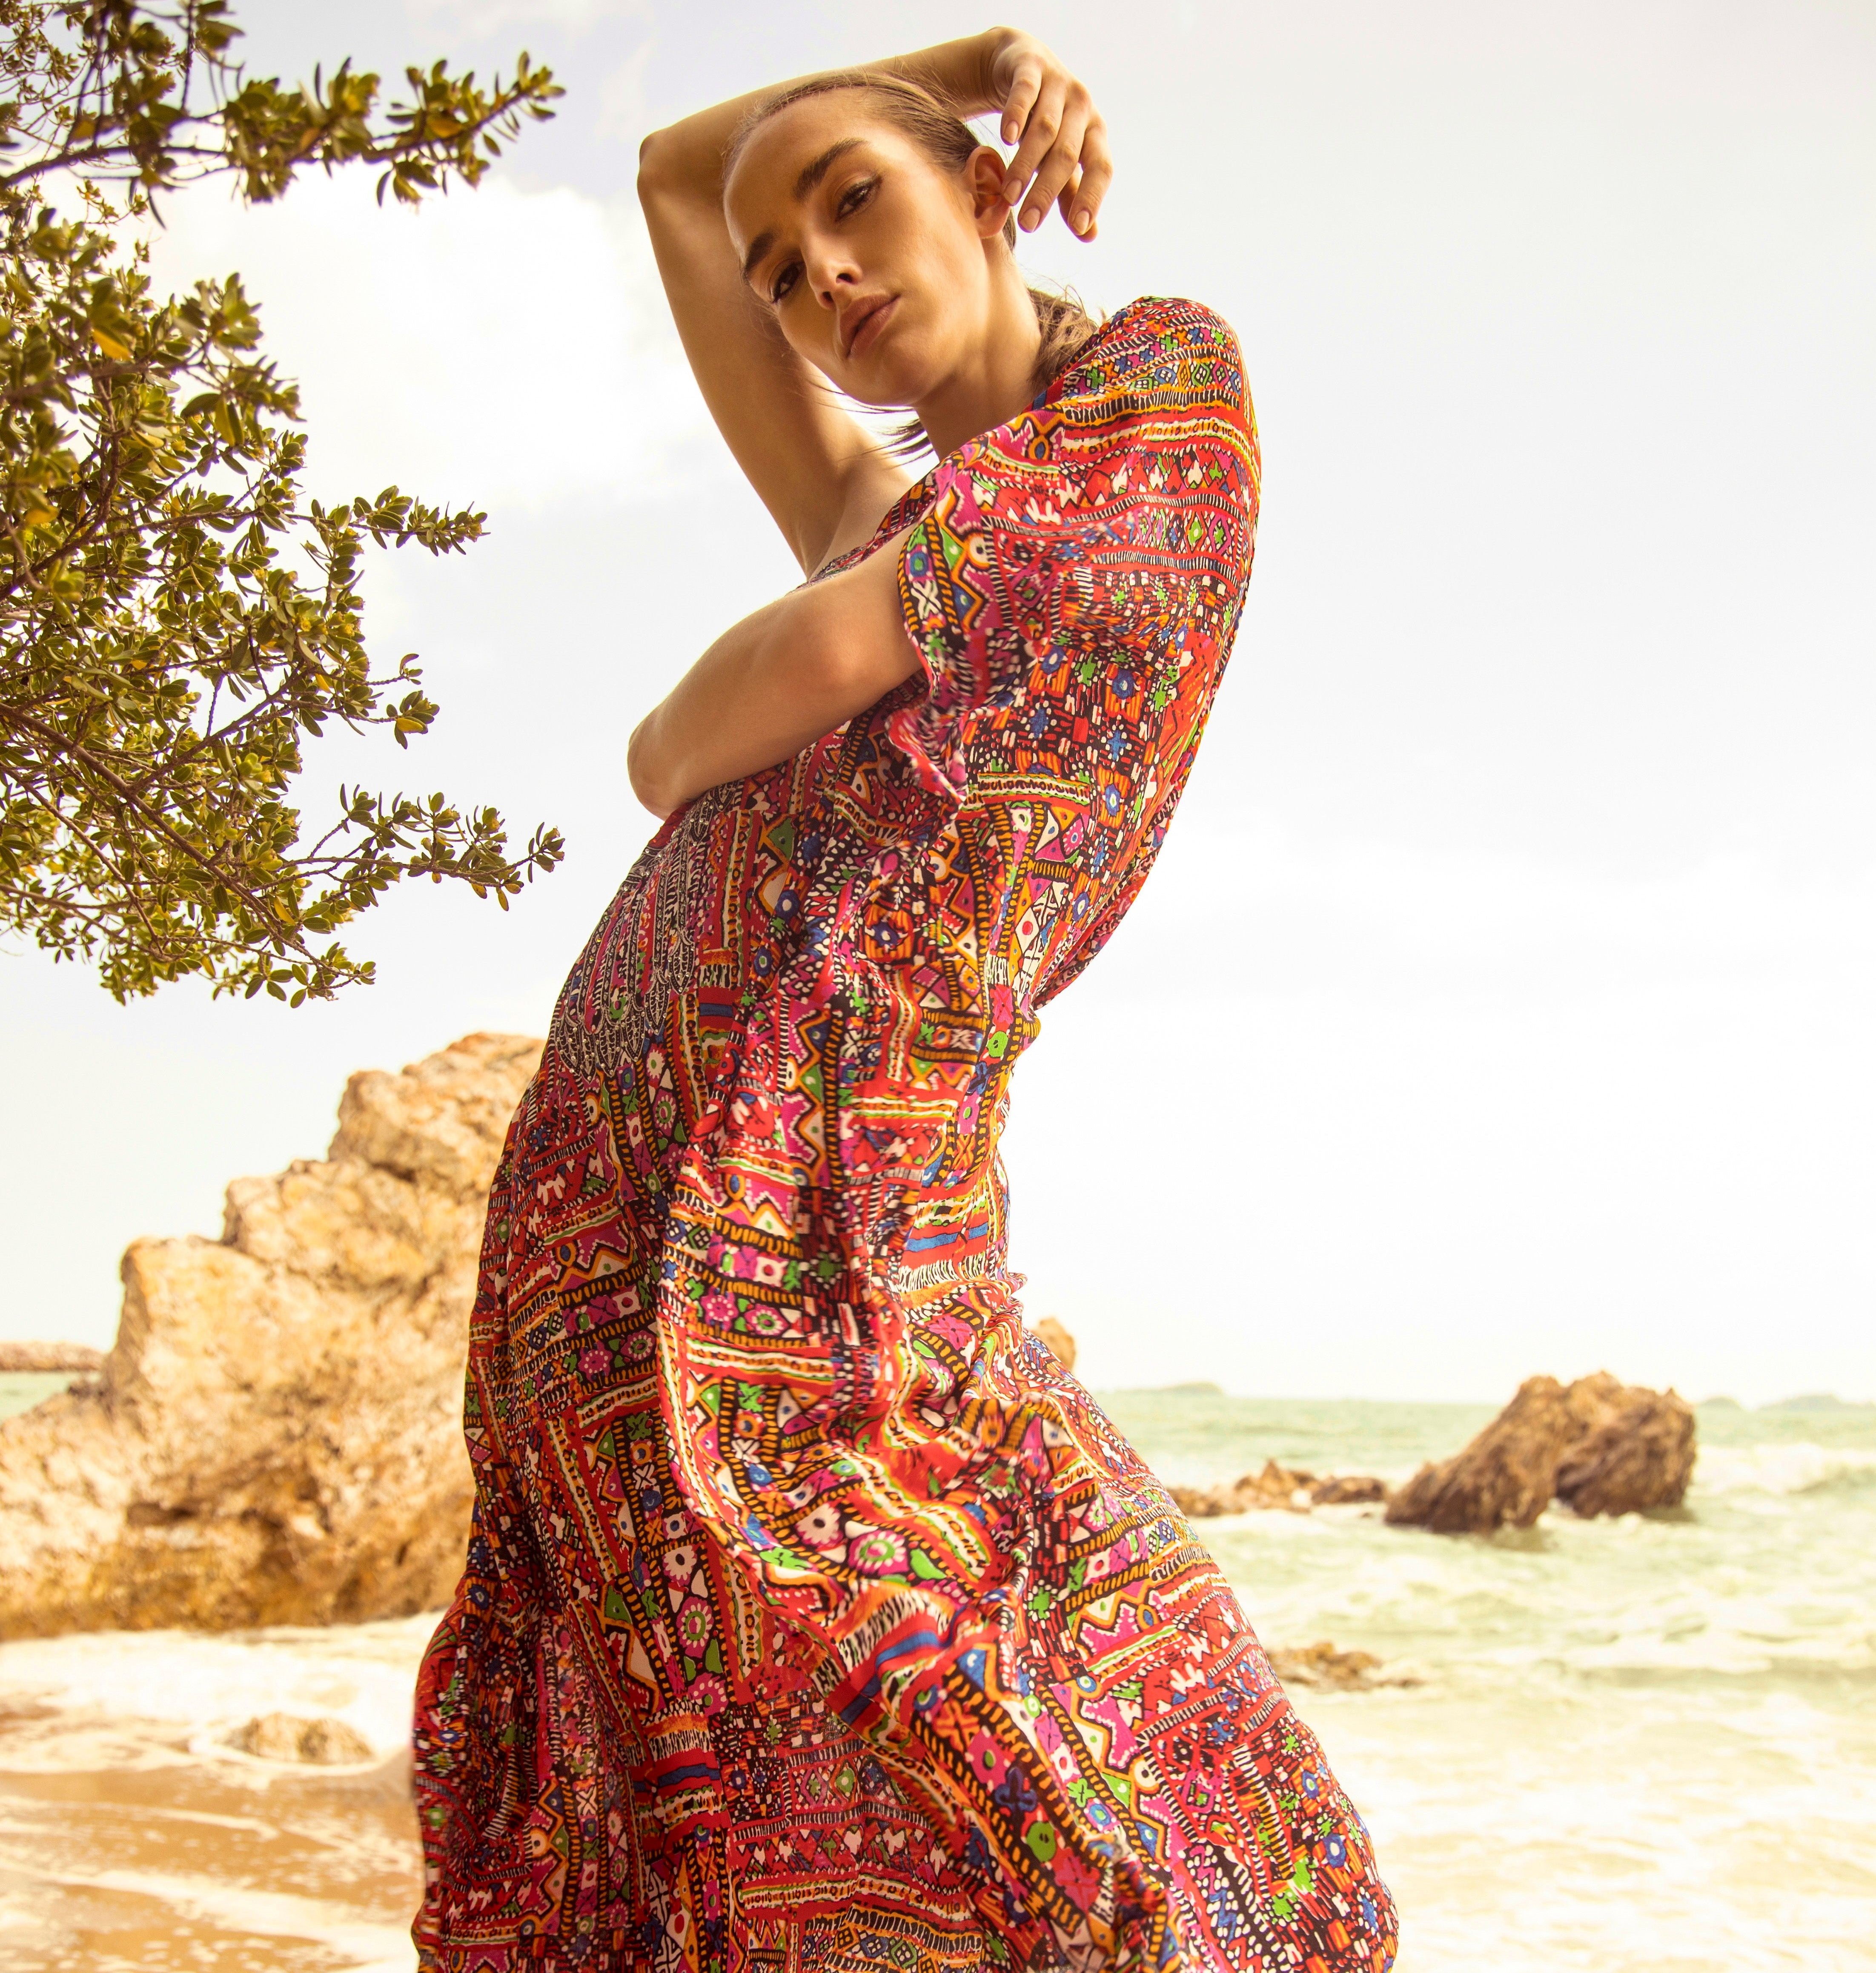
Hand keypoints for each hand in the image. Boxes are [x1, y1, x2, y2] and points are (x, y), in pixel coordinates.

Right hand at [985, 31, 1111, 239]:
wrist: (1020, 64)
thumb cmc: (1044, 123)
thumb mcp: (1059, 158)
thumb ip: (1071, 193)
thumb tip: (1089, 234)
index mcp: (1095, 132)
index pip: (1101, 167)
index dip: (1092, 196)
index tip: (1079, 227)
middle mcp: (1082, 107)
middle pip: (1067, 154)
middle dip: (1047, 191)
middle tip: (1028, 224)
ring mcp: (1058, 84)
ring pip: (1044, 129)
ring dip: (1026, 164)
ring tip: (1009, 196)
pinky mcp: (1031, 67)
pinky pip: (1025, 92)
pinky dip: (1016, 115)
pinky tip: (1005, 139)